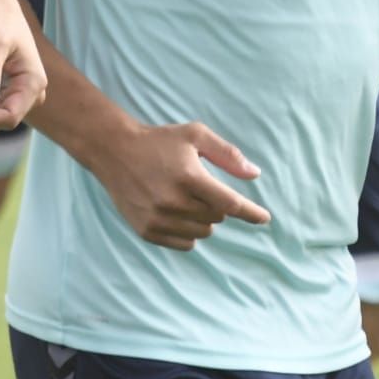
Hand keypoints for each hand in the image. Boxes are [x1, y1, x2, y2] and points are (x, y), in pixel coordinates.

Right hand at [90, 120, 271, 251]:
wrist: (113, 151)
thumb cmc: (158, 140)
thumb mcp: (194, 135)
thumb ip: (227, 154)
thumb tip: (255, 174)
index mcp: (188, 177)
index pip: (230, 204)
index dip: (251, 212)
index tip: (264, 218)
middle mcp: (173, 202)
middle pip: (217, 218)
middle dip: (214, 203)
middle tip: (196, 186)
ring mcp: (159, 219)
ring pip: (203, 232)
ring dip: (202, 218)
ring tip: (182, 197)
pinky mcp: (147, 231)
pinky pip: (185, 243)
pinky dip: (187, 231)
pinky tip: (174, 212)